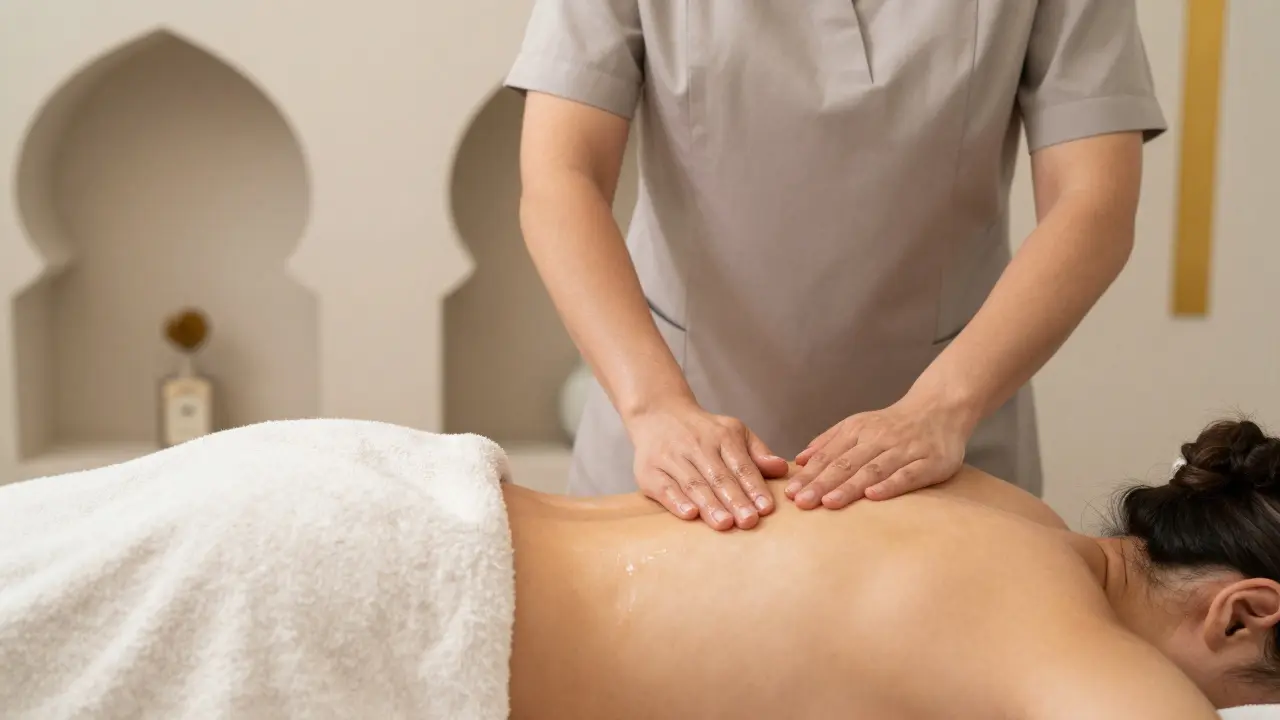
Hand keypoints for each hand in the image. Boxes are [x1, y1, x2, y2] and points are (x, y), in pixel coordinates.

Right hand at [627, 399, 789, 529]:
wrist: (658, 413)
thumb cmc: (702, 430)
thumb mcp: (733, 431)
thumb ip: (757, 452)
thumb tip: (781, 468)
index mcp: (722, 436)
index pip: (741, 464)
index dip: (753, 486)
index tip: (765, 507)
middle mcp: (696, 445)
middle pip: (718, 476)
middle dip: (735, 499)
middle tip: (748, 521)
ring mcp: (671, 457)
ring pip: (693, 484)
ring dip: (709, 505)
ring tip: (724, 524)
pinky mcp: (649, 470)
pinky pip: (664, 488)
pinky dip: (677, 501)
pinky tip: (690, 514)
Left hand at [785, 392, 974, 509]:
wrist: (941, 408)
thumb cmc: (893, 424)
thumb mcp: (857, 425)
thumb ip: (829, 442)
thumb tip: (798, 461)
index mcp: (858, 430)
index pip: (829, 456)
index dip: (810, 475)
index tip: (791, 493)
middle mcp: (879, 439)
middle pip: (846, 464)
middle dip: (822, 484)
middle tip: (802, 502)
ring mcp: (905, 450)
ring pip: (873, 469)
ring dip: (850, 487)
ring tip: (829, 502)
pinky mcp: (930, 462)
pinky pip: (908, 475)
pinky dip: (890, 485)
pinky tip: (873, 496)